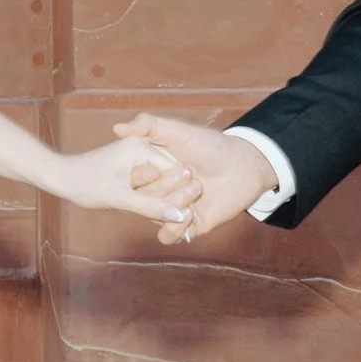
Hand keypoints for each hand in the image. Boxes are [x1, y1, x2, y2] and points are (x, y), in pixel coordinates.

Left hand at [49, 135, 204, 227]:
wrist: (62, 178)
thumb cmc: (86, 184)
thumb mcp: (119, 198)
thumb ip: (150, 206)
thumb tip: (180, 216)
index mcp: (142, 147)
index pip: (174, 172)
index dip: (181, 195)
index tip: (188, 217)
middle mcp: (143, 146)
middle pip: (170, 175)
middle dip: (174, 197)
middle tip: (183, 220)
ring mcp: (138, 155)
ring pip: (162, 180)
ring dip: (163, 199)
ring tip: (170, 218)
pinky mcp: (132, 165)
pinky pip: (152, 182)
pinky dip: (154, 197)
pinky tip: (157, 211)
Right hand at [113, 114, 278, 243]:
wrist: (243, 166)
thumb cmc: (211, 145)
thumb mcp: (178, 131)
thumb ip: (149, 125)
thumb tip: (117, 128)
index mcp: (151, 170)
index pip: (130, 181)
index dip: (140, 176)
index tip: (156, 168)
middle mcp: (158, 191)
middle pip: (142, 201)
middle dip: (164, 189)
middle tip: (190, 174)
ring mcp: (172, 209)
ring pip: (153, 219)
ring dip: (170, 208)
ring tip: (196, 191)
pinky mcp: (187, 226)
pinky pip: (168, 236)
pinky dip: (175, 228)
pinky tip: (191, 212)